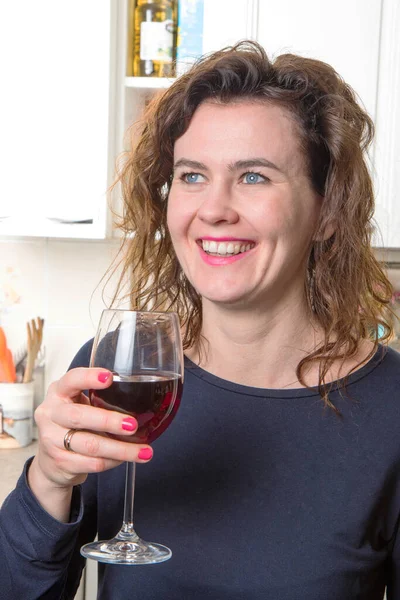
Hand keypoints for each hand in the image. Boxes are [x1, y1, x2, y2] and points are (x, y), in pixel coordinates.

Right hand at [28, 368, 152, 519]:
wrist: (49, 462)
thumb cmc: (71, 424)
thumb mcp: (78, 404)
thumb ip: (99, 399)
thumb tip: (141, 403)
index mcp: (58, 392)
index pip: (71, 380)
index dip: (89, 378)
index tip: (110, 377)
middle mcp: (51, 414)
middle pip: (79, 416)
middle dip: (109, 421)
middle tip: (133, 425)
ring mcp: (52, 440)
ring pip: (90, 445)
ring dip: (121, 450)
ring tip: (143, 452)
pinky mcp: (60, 463)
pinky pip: (92, 463)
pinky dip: (113, 462)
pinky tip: (126, 459)